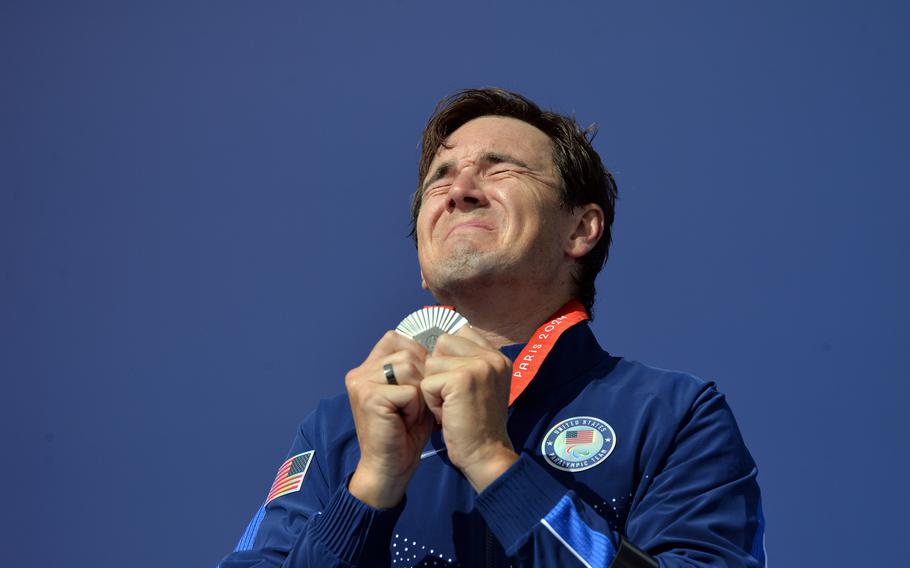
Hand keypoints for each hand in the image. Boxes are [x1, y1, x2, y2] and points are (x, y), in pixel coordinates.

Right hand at [346, 331, 433, 507]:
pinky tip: (405, 423)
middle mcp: (359, 372)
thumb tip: (437, 346)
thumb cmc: (405, 432)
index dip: (417, 358)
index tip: (417, 387)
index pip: (396, 339)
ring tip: (409, 414)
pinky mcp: (369, 396)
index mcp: (366, 367)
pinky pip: (409, 391)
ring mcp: (360, 383)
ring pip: (409, 368)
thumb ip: (417, 367)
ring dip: (419, 394)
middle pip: (407, 353)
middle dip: (421, 379)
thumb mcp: (413, 392)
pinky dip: (415, 408)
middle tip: (413, 407)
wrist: (390, 468)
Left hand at [421, 326, 518, 492]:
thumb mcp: (480, 386)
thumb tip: (439, 343)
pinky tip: (447, 415)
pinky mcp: (462, 379)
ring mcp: (479, 366)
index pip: (460, 334)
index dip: (448, 358)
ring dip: (434, 387)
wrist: (486, 454)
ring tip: (451, 406)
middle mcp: (492, 357)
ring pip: (432, 362)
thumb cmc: (477, 425)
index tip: (455, 384)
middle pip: (442, 344)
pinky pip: (428, 382)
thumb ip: (468, 362)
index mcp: (498, 356)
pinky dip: (431, 402)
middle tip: (452, 397)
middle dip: (439, 371)